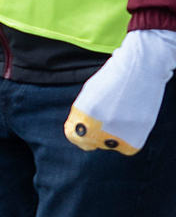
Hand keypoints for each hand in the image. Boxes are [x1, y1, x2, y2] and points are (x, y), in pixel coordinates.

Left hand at [67, 28, 175, 154]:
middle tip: (106, 124)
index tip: (85, 130)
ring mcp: (118, 131)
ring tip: (122, 117)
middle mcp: (98, 124)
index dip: (79, 134)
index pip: (74, 136)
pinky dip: (130, 139)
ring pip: (111, 146)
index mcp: (83, 112)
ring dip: (114, 137)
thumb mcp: (90, 93)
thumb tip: (79, 130)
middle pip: (91, 143)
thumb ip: (82, 112)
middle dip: (95, 137)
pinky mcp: (137, 134)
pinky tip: (132, 124)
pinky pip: (129, 147)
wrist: (141, 68)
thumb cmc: (114, 78)